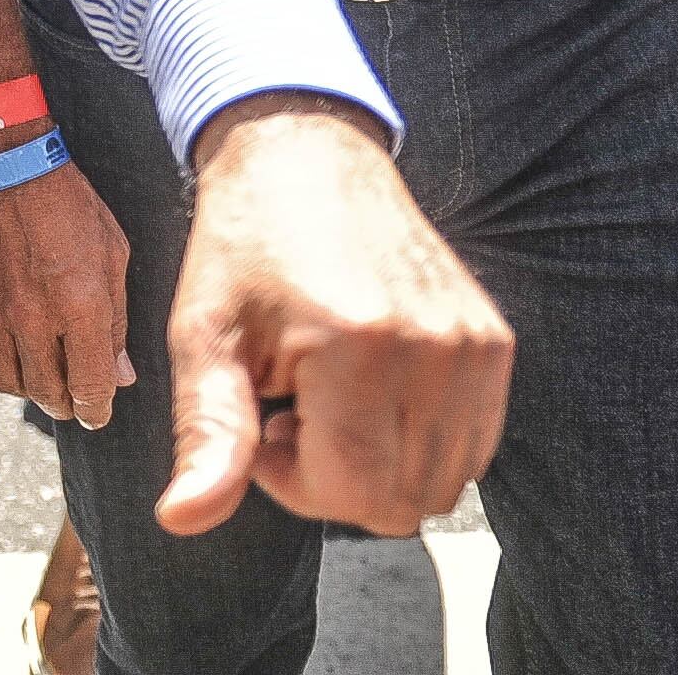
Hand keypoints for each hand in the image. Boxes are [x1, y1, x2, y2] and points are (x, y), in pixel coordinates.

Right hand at [0, 141, 135, 427]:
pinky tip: (4, 355)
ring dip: (27, 389)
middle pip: (48, 393)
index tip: (97, 412)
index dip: (97, 409)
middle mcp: (33, 318)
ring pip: (7, 382)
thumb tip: (121, 375)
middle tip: (71, 399)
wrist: (1, 162)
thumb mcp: (112, 253)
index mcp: (80, 306)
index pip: (90, 387)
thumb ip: (117, 320)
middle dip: (65, 404)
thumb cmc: (67, 202)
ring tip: (39, 379)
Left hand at [164, 94, 510, 538]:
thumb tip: (181, 521)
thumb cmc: (244, 247)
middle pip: (400, 504)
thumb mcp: (204, 334)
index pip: (353, 495)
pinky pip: (470, 449)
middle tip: (294, 408)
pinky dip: (419, 443)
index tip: (264, 422)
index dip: (294, 484)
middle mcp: (434, 350)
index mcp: (359, 347)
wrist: (308, 157)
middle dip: (337, 480)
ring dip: (380, 464)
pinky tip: (370, 389)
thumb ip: (208, 433)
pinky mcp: (495, 342)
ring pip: (440, 486)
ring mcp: (475, 347)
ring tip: (331, 396)